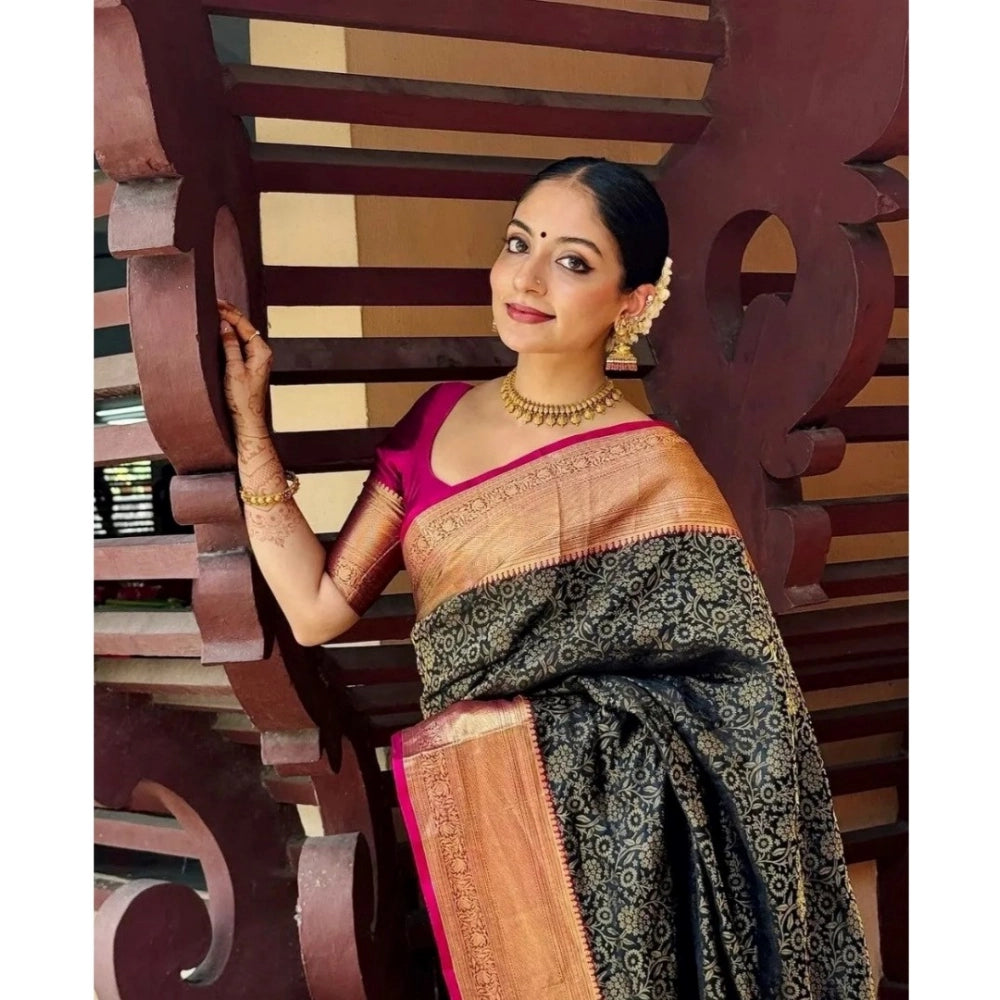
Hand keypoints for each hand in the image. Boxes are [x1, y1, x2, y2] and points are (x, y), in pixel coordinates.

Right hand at [218, 300, 271, 436]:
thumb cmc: (242, 399)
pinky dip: (228, 335)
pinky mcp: (249, 364)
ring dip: (228, 323)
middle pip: (245, 327)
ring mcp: (256, 358)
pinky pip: (239, 344)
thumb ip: (230, 346)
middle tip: (213, 303)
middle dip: (229, 314)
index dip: (230, 312)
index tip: (216, 302)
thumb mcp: (233, 370)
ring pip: (241, 334)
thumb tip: (225, 325)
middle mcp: (261, 352)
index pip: (245, 324)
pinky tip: (218, 331)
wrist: (247, 419)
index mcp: (261, 351)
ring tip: (214, 312)